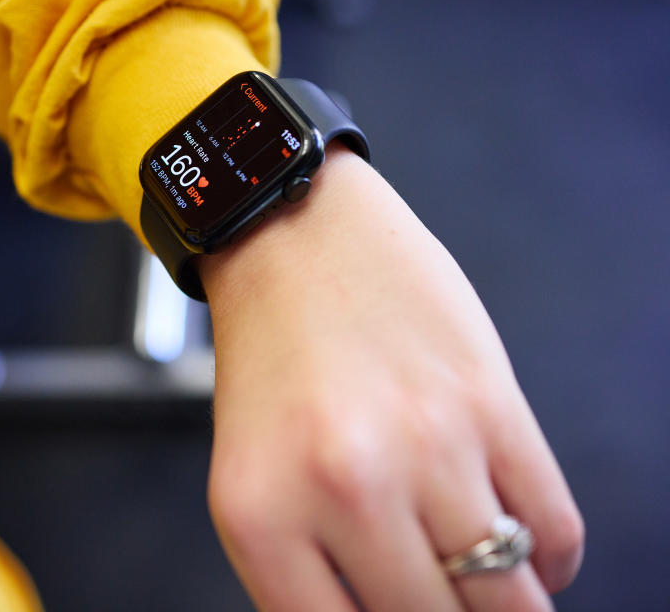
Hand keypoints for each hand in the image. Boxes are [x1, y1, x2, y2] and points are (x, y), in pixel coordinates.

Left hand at [198, 145, 583, 610]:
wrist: (291, 237)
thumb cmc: (272, 359)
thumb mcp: (256, 479)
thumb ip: (313, 569)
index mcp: (260, 518)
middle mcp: (341, 488)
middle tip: (446, 602)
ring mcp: (423, 444)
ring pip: (510, 600)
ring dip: (510, 606)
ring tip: (492, 592)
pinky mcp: (490, 403)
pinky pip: (555, 531)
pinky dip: (549, 561)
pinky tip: (523, 547)